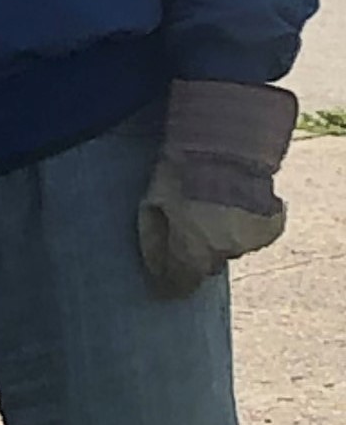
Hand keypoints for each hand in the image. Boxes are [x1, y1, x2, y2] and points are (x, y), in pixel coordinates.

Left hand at [138, 78, 296, 299]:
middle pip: (206, 264)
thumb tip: (155, 266)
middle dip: (196, 252)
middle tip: (188, 224)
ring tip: (212, 203)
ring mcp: (251, 241)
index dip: (168, 285)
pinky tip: (234, 201)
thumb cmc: (180, 168)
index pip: (180, 283)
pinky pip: (253, 234)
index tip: (161, 284)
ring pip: (230, 248)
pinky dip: (245, 224)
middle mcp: (224, 252)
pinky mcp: (271, 227)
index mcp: (193, 249)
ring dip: (221, 234)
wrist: (225, 139)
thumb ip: (154, 237)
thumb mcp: (153, 201)